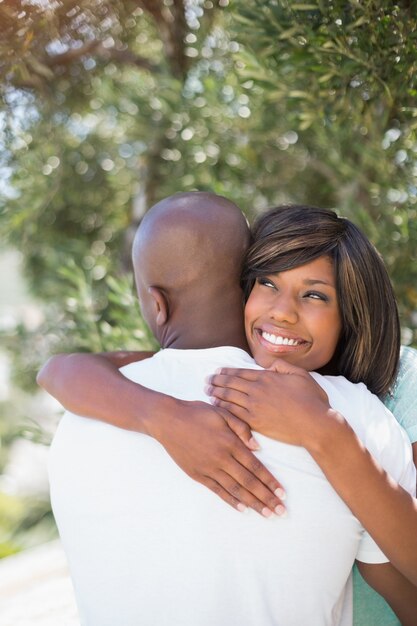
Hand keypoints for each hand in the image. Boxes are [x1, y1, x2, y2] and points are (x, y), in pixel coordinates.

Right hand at [152, 400, 286, 516]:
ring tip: (266, 513)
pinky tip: (242, 508)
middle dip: (267, 498)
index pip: (256, 467)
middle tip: (280, 511)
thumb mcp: (222, 413)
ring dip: (253, 503)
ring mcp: (209, 468)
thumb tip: (258, 447)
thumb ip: (242, 428)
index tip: (282, 493)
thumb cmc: (196, 413)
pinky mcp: (197, 474)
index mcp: (230, 442)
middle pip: (249, 482)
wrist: (167, 420)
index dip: (270, 481)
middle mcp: (222, 458)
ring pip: (235, 489)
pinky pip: (217, 490)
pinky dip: (231, 500)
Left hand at [206, 359, 330, 445]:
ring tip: (207, 390)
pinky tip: (216, 405)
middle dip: (217, 380)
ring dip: (216, 392)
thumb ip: (282, 366)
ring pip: (229, 397)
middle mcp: (257, 390)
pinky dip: (222, 407)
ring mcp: (254, 406)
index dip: (227, 371)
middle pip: (231, 383)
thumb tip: (268, 364)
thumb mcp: (300, 374)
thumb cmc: (311, 400)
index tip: (218, 371)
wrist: (315, 424)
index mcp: (267, 377)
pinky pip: (233, 412)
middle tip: (207, 380)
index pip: (241, 372)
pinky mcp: (255, 422)